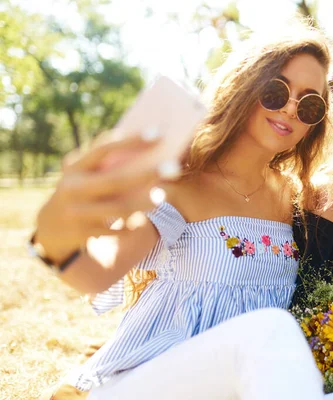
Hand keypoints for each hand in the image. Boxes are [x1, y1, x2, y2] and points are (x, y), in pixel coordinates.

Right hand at [35, 131, 176, 263]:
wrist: (49, 228)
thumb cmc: (78, 191)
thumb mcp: (81, 173)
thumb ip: (103, 160)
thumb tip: (138, 138)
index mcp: (74, 169)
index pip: (103, 150)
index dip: (130, 141)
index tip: (157, 133)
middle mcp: (73, 189)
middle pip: (117, 180)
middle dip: (148, 174)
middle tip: (174, 168)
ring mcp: (78, 213)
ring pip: (120, 208)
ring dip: (145, 202)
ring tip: (162, 195)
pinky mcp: (84, 233)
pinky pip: (117, 229)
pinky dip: (133, 222)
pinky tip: (143, 216)